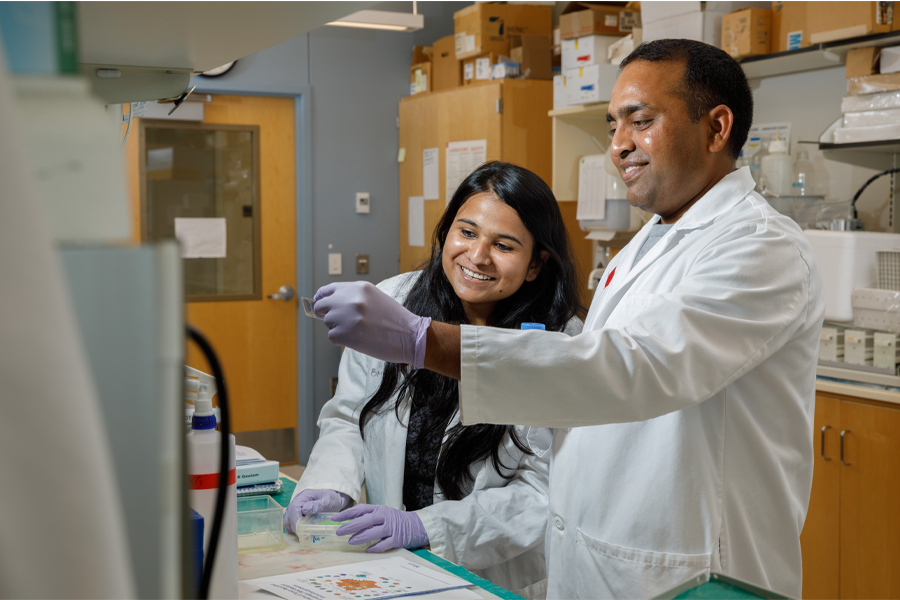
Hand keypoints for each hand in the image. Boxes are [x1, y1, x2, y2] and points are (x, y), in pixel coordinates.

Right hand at [283, 488, 351, 532]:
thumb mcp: (327, 501)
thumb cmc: (332, 499)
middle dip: (294, 526)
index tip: (300, 530)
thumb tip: (304, 509)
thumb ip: (317, 505)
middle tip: (302, 535)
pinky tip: (302, 532)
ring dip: (293, 527)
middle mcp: (297, 500)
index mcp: (304, 496)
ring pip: (288, 519)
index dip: (295, 520)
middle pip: (289, 514)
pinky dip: (294, 528)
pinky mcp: (297, 512)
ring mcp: (296, 507)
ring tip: (302, 534)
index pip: (295, 507)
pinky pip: (291, 521)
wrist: (334, 498)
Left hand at [314, 282, 430, 368]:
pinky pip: (332, 336)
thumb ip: (354, 297)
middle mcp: (350, 299)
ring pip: (327, 322)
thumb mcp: (375, 298)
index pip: (328, 289)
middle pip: (322, 306)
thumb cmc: (395, 320)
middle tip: (339, 322)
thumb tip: (332, 304)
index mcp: (358, 288)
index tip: (319, 302)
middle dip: (326, 314)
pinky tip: (358, 339)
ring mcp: (346, 316)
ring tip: (358, 331)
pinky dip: (342, 340)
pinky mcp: (344, 334)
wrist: (409, 336)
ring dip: (338, 328)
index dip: (322, 297)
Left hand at [333, 504, 428, 552]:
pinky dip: (374, 548)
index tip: (335, 518)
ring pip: (373, 532)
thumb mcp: (381, 512)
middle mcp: (384, 517)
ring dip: (360, 537)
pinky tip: (367, 550)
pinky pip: (383, 545)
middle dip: (351, 526)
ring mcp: (391, 528)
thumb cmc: (393, 519)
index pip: (360, 509)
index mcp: (379, 509)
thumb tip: (347, 521)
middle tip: (339, 532)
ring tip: (350, 541)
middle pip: (365, 520)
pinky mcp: (396, 539)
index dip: (347, 514)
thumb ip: (367, 515)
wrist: (415, 525)